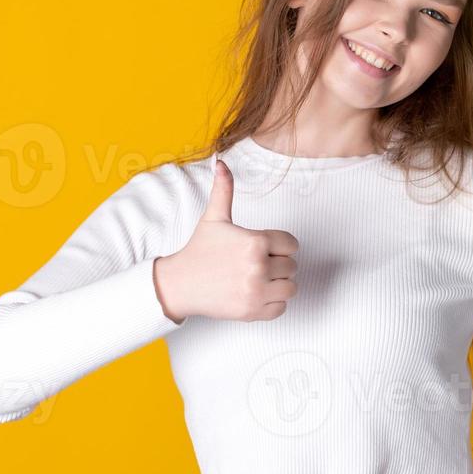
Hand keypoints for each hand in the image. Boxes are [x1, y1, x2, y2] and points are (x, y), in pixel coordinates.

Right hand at [152, 158, 299, 322]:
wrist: (180, 284)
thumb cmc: (199, 250)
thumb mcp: (214, 218)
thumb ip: (224, 189)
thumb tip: (220, 162)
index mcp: (256, 241)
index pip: (292, 244)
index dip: (278, 246)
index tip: (261, 248)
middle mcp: (259, 267)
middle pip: (292, 266)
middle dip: (277, 265)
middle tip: (254, 264)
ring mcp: (256, 292)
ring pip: (290, 288)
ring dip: (278, 285)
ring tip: (257, 279)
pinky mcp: (252, 312)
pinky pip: (281, 308)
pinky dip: (271, 303)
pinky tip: (254, 294)